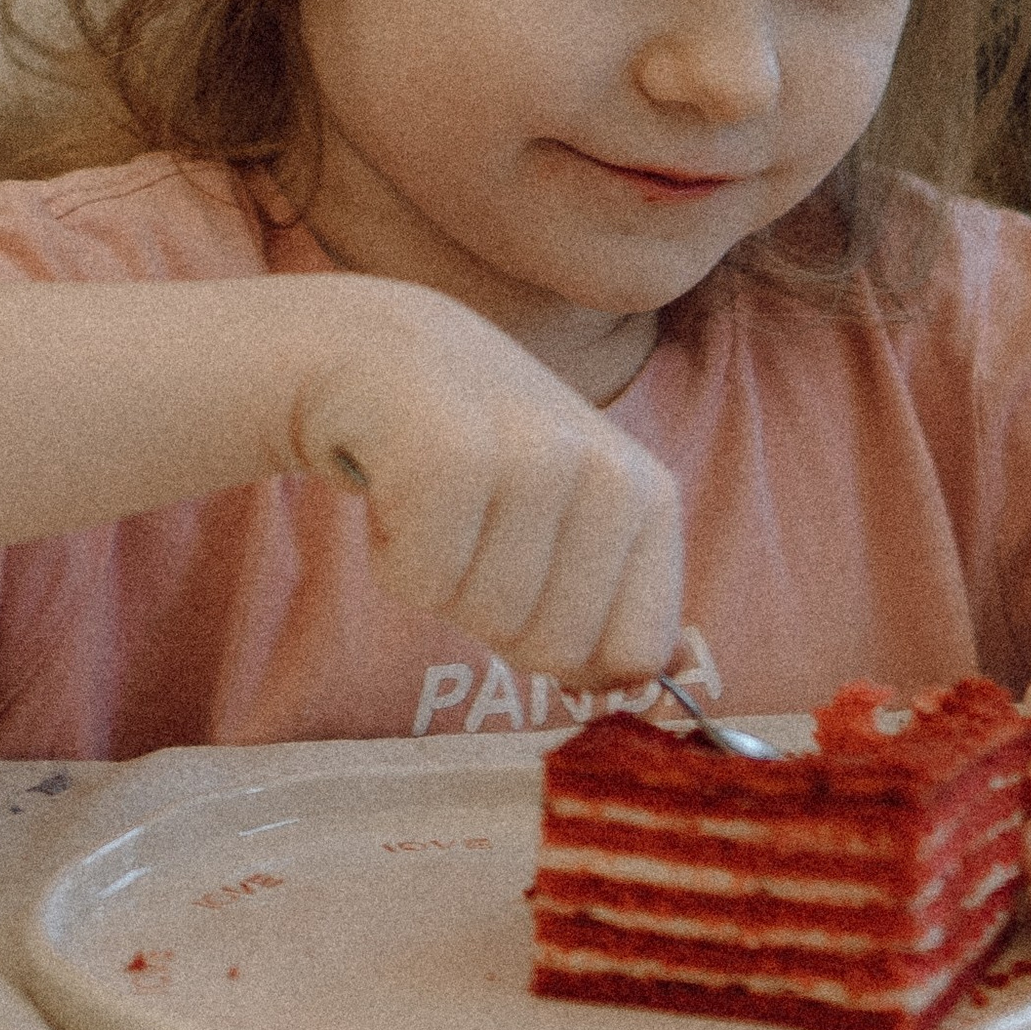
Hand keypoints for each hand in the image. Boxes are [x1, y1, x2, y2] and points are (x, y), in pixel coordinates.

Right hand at [291, 285, 683, 688]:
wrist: (370, 344)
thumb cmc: (469, 448)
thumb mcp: (563, 519)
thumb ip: (612, 605)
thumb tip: (660, 686)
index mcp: (648, 496)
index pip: (635, 655)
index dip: (562, 645)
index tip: (526, 575)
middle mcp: (607, 469)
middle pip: (554, 649)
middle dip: (489, 612)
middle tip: (467, 529)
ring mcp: (534, 456)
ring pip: (484, 617)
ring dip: (435, 577)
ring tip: (432, 498)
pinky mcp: (452, 452)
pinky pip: (423, 583)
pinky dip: (391, 555)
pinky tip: (396, 483)